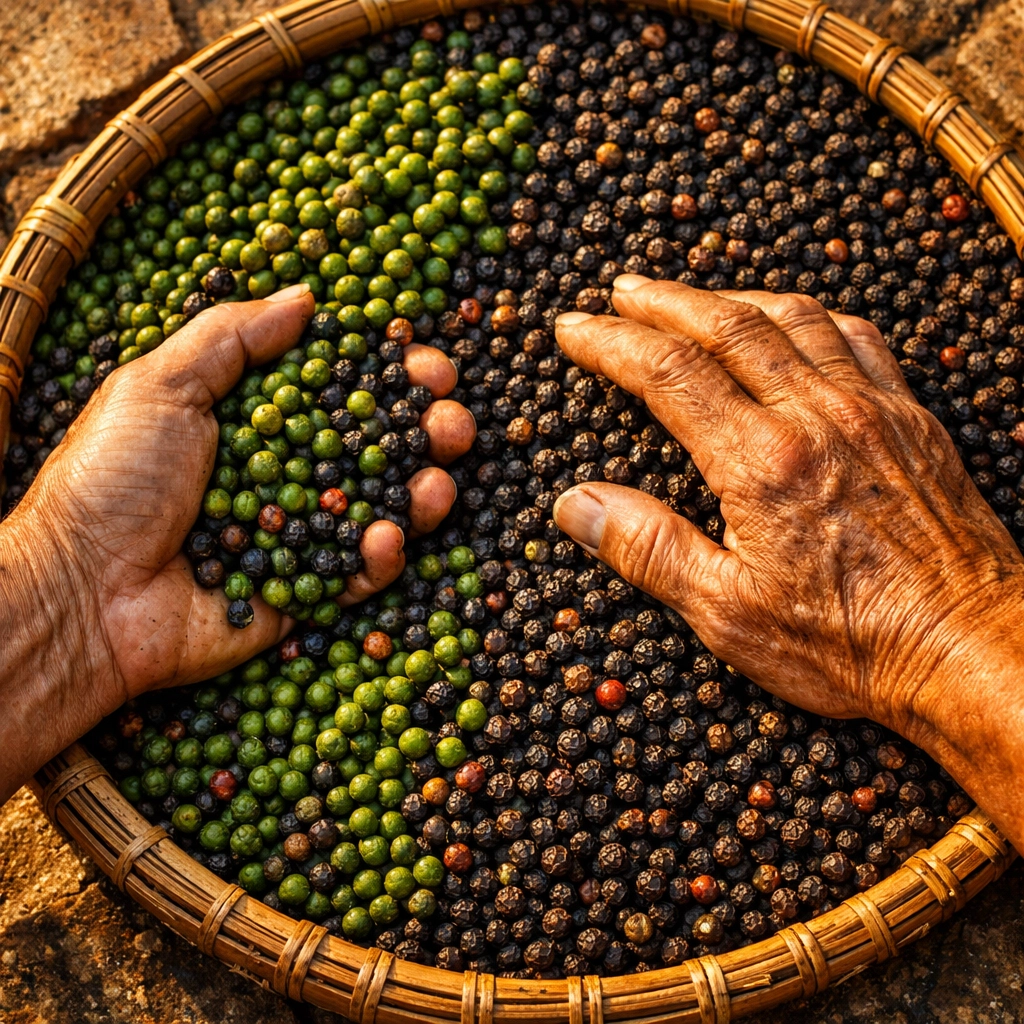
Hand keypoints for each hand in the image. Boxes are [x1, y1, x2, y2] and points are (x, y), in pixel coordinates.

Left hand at [0, 284, 474, 800]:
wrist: (79, 590)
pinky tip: (387, 538)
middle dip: (421, 433)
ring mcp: (295, 536)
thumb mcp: (160, 385)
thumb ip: (233, 338)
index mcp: (252, 422)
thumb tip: (306, 298)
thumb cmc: (112, 479)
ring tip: (438, 482)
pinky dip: (379, 560)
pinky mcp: (299, 595)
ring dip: (417, 495)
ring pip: (375, 511)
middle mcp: (282, 475)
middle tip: (453, 422)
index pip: (336, 391)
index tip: (425, 363)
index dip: (386, 376)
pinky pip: (353, 578)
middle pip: (370, 449)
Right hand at [553, 275, 1023, 847]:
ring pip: (792, 317)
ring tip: (691, 295)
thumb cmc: (852, 643)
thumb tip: (577, 505)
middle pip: (725, 326)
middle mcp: (816, 416)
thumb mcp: (729, 614)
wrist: (973, 648)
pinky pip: (856, 337)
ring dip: (731, 295)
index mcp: (761, 462)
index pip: (667, 373)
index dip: (611, 343)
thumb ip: (648, 549)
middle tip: (621, 290)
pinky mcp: (911, 418)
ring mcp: (870, 408)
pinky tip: (793, 319)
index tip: (575, 328)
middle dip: (662, 301)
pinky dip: (810, 314)